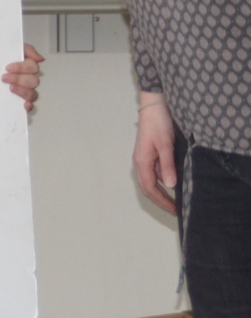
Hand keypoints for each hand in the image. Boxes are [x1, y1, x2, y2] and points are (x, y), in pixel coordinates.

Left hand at [2, 44, 44, 112]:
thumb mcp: (5, 47)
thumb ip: (25, 49)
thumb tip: (39, 58)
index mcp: (25, 67)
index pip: (33, 67)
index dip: (22, 67)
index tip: (7, 68)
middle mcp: (26, 79)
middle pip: (33, 81)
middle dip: (19, 79)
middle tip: (4, 78)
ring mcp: (22, 91)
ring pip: (33, 94)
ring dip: (23, 91)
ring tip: (10, 88)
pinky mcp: (17, 102)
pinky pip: (29, 106)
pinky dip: (29, 106)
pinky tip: (25, 105)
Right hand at [134, 93, 178, 215]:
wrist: (154, 107)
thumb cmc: (158, 124)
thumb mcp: (165, 145)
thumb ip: (168, 165)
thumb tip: (171, 185)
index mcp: (142, 162)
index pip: (150, 188)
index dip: (162, 201)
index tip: (175, 210)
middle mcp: (141, 162)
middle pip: (148, 188)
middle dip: (161, 200)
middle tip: (176, 210)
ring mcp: (144, 159)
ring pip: (151, 181)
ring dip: (162, 193)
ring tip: (176, 200)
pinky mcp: (149, 154)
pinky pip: (155, 173)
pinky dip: (163, 182)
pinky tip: (174, 183)